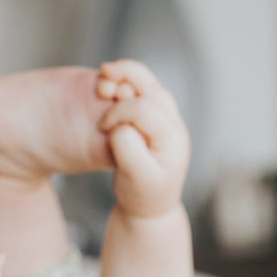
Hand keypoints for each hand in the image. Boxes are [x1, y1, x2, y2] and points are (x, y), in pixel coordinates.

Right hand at [96, 59, 190, 218]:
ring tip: (107, 72)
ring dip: (127, 75)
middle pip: (151, 87)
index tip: (105, 128)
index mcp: (172, 137)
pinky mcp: (151, 114)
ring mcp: (162, 117)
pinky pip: (140, 89)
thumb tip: (120, 128)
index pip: (144, 109)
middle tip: (104, 83)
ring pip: (147, 83)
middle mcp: (171, 122)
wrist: (149, 204)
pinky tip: (109, 84)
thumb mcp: (139, 179)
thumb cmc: (144, 194)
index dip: (120, 112)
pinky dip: (124, 81)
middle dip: (126, 79)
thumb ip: (130, 152)